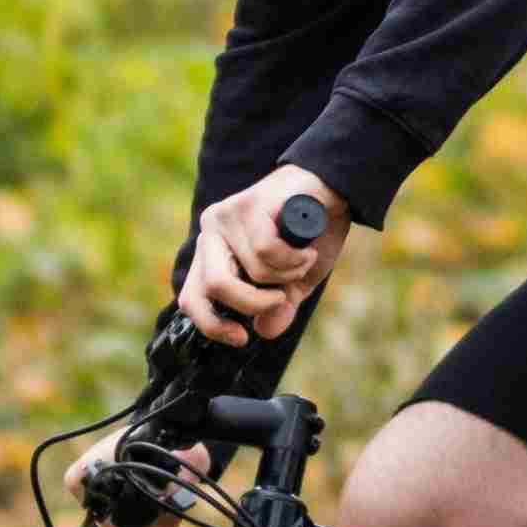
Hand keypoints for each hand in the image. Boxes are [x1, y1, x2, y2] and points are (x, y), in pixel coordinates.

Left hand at [179, 168, 343, 343]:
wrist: (335, 189)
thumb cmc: (311, 233)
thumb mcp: (294, 280)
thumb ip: (278, 306)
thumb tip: (264, 332)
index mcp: (212, 251)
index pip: (191, 296)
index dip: (211, 324)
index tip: (241, 337)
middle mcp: (212, 231)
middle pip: (214, 287)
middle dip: (252, 303)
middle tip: (281, 298)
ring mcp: (228, 215)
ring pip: (250, 272)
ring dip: (286, 276)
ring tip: (304, 259)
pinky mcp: (250, 205)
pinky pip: (267, 252)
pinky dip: (294, 259)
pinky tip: (307, 250)